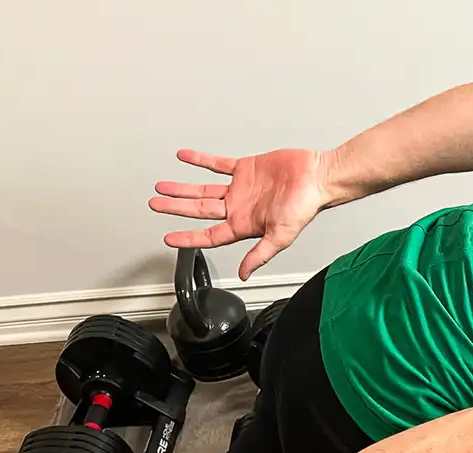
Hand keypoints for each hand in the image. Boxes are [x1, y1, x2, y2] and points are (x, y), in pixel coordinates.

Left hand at [150, 148, 333, 279]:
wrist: (316, 177)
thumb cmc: (305, 207)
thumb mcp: (281, 236)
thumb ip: (260, 254)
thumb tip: (244, 274)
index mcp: (244, 225)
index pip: (209, 235)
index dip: (188, 238)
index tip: (169, 238)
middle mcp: (239, 208)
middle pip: (200, 210)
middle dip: (176, 208)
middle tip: (156, 205)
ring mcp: (240, 188)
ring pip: (203, 189)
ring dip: (183, 188)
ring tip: (163, 186)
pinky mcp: (245, 169)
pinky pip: (217, 165)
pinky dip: (200, 161)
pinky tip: (185, 158)